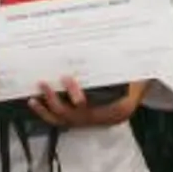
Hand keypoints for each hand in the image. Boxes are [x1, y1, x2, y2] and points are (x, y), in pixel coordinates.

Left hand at [27, 79, 144, 129]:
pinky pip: (60, 121)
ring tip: (34, 97)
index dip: (76, 95)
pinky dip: (47, 113)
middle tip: (44, 84)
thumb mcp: (138, 78)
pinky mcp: (80, 121)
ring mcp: (89, 123)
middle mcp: (100, 120)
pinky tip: (36, 103)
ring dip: (47, 110)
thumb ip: (131, 69)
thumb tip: (124, 48)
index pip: (94, 106)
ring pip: (64, 121)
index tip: (67, 79)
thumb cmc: (135, 86)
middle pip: (73, 115)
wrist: (134, 102)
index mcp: (116, 110)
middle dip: (56, 100)